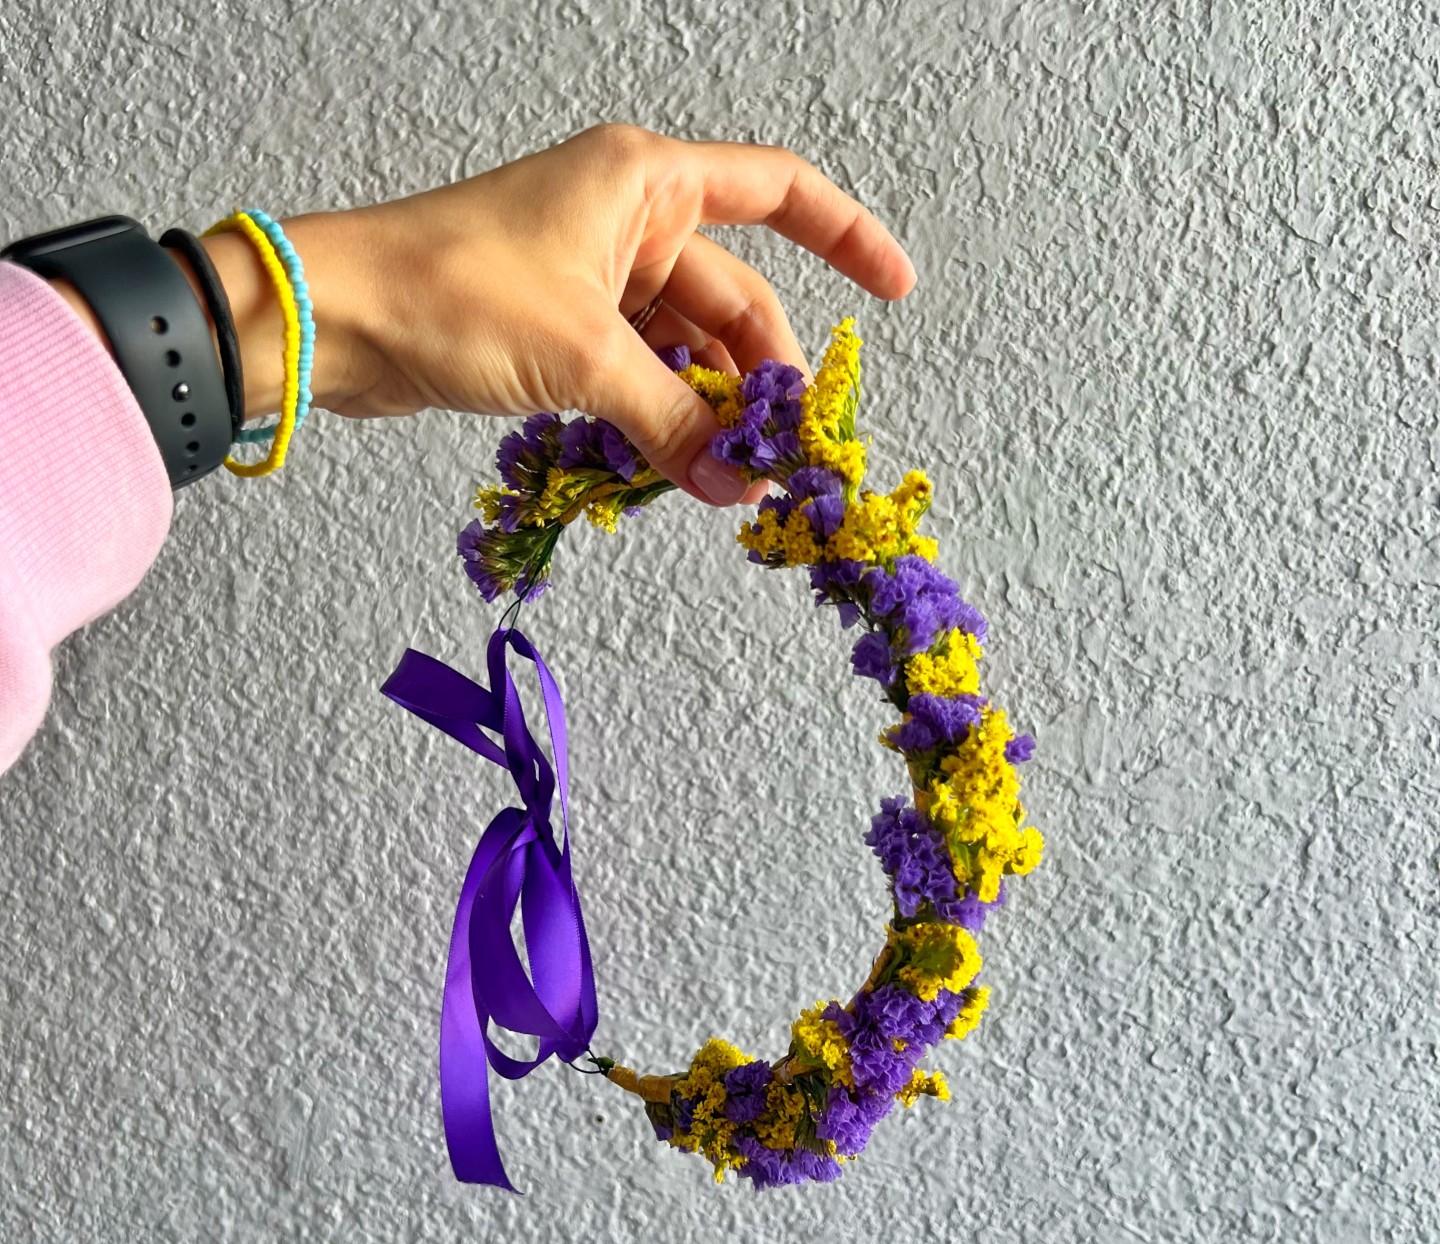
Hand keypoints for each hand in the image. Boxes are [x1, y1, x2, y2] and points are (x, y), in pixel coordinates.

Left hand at [217, 124, 915, 505]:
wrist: (337, 320)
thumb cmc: (452, 292)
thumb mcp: (584, 356)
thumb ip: (673, 421)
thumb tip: (739, 484)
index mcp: (644, 182)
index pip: (778, 192)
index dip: (847, 237)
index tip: (896, 289)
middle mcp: (627, 220)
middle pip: (734, 299)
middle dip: (762, 376)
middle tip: (783, 454)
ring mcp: (595, 279)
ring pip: (686, 350)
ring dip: (709, 412)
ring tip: (730, 478)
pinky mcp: (563, 331)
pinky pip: (641, 377)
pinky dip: (661, 420)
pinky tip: (678, 469)